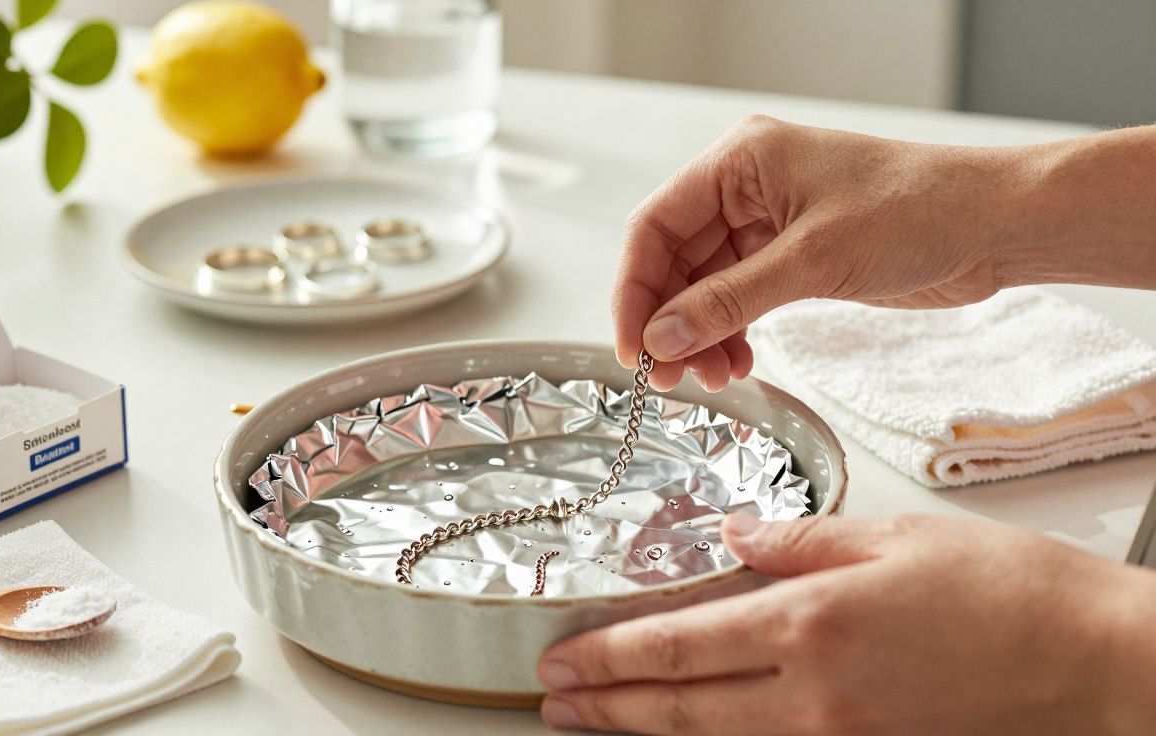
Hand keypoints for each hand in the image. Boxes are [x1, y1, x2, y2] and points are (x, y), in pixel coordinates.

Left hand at [538, 514, 1155, 734]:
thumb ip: (795, 538)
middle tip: (553, 701)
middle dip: (607, 705)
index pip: (679, 646)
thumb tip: (731, 534)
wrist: (1089, 660)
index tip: (562, 656)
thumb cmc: (1002, 589)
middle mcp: (812, 693)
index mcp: (809, 622)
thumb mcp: (888, 535)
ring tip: (593, 722)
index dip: (610, 655)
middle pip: (682, 706)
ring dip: (645, 732)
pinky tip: (686, 735)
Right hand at [612, 115, 1025, 390]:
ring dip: (701, 334)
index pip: (655, 225)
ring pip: (705, 285)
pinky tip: (739, 364)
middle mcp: (746, 187)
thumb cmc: (918, 211)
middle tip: (668, 376)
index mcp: (740, 160)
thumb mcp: (812, 260)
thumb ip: (730, 301)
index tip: (633, 346)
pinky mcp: (792, 255)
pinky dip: (731, 332)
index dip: (635, 289)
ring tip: (713, 379)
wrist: (994, 225)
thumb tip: (663, 337)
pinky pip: (738, 298)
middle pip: (674, 259)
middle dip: (670, 320)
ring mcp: (768, 222)